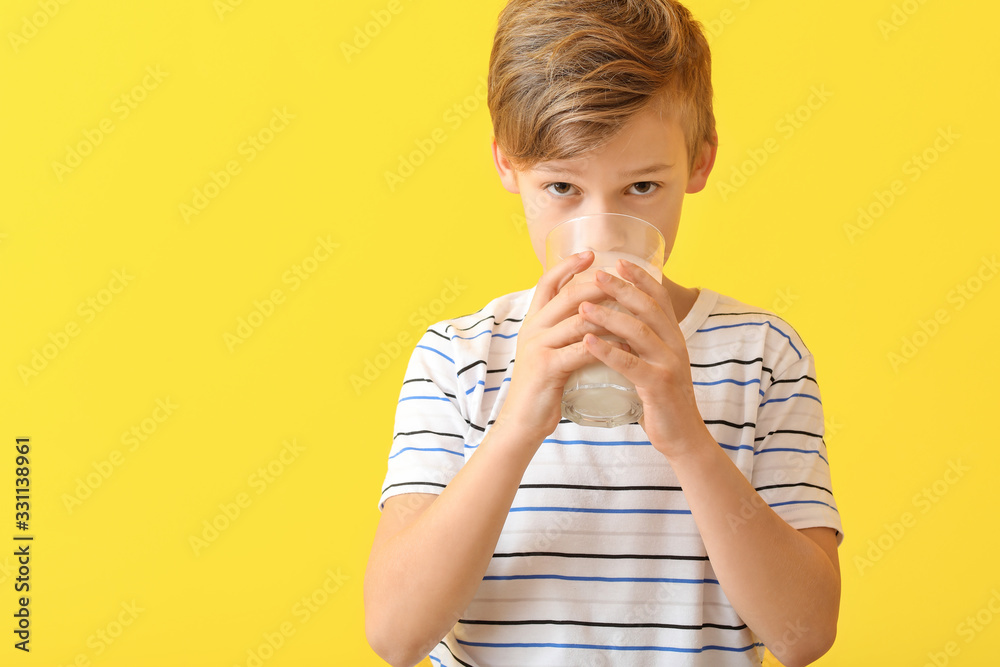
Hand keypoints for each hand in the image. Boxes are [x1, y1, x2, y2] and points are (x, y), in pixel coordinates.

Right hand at [499, 251, 631, 442]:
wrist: (524, 421)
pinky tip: (626, 344)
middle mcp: (532, 329)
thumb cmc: (544, 386)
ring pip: (579, 320)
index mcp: (532, 321)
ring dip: (610, 314)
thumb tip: (591, 312)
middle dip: (599, 285)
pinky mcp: (547, 367)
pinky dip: (607, 345)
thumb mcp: (550, 350)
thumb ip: (564, 331)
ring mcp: (538, 347)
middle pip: (568, 295)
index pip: (547, 282)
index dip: (568, 265)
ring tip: (634, 310)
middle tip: (623, 280)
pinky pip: (583, 349)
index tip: (591, 254)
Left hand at [577, 259, 709, 456]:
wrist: (682, 437)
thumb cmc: (661, 400)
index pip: (659, 298)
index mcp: (673, 337)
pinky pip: (631, 364)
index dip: (640, 278)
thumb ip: (641, 344)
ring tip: (582, 306)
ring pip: (639, 332)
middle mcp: (675, 345)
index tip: (618, 261)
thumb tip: (616, 323)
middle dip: (621, 288)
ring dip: (609, 316)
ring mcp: (669, 365)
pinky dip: (607, 351)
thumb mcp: (654, 364)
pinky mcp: (660, 386)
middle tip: (596, 275)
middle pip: (648, 308)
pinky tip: (588, 342)